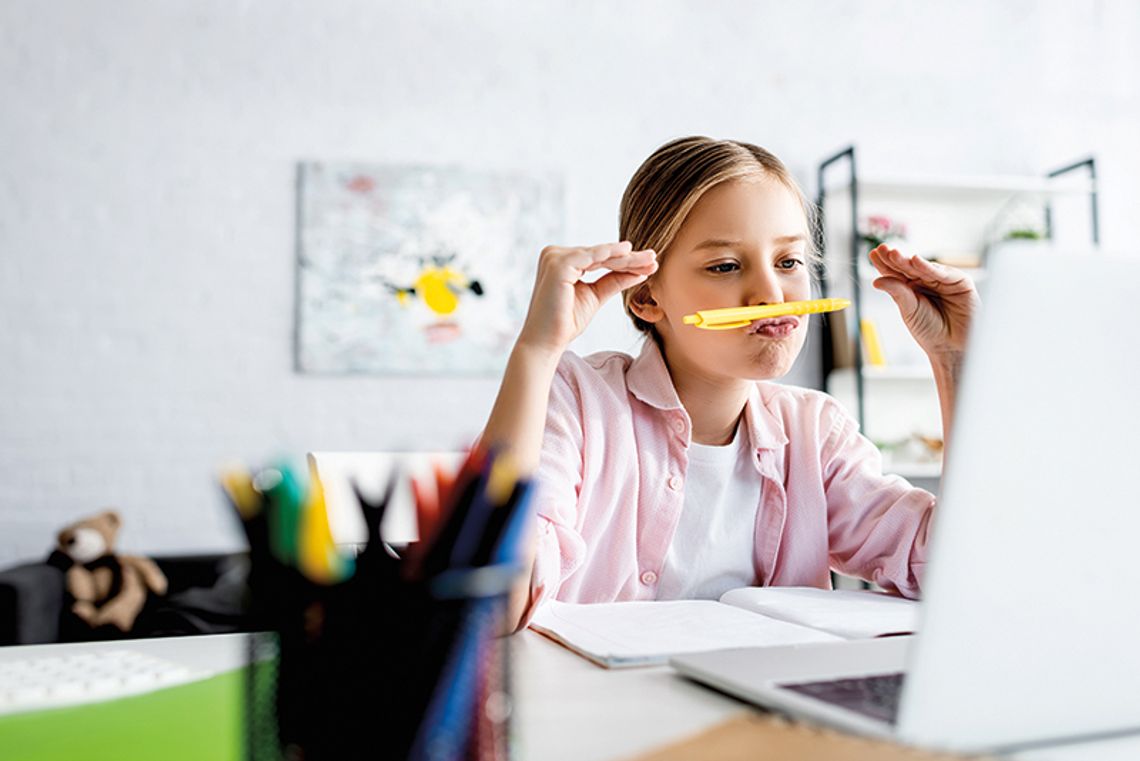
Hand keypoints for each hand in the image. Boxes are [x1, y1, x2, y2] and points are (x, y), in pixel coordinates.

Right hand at [516, 242, 657, 353]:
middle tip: (653, 259)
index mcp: (562, 261)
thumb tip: (638, 272)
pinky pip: (591, 256)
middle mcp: (554, 254)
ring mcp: (554, 257)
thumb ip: (613, 281)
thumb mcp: (595, 296)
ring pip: (599, 255)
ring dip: (626, 258)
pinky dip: (610, 254)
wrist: (546, 342)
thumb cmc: (565, 322)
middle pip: (600, 255)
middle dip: (629, 259)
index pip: (599, 259)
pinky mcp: (558, 264)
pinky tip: (628, 252)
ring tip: (649, 259)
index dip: (625, 262)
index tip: (648, 264)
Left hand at [868, 244, 978, 360]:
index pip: (895, 273)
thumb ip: (897, 293)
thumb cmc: (931, 331)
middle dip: (894, 258)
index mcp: (910, 288)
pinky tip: (915, 261)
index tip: (874, 254)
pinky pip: (942, 272)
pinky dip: (929, 266)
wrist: (952, 347)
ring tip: (894, 254)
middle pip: (907, 267)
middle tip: (882, 250)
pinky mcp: (959, 281)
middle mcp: (926, 281)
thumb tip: (877, 280)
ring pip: (922, 267)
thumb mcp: (909, 310)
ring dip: (908, 260)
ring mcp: (942, 280)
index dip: (885, 264)